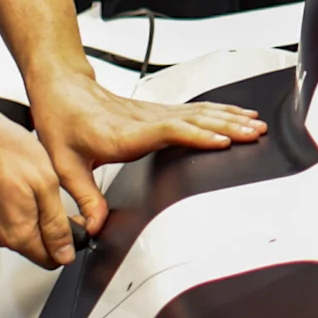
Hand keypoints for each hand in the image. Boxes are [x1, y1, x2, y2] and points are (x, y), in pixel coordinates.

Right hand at [0, 96, 81, 268]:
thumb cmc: (3, 148)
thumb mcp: (46, 183)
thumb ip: (57, 224)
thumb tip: (65, 254)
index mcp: (16, 233)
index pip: (50, 260)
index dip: (66, 243)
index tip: (70, 221)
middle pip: (32, 247)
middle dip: (45, 227)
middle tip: (48, 192)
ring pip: (14, 232)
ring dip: (26, 214)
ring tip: (24, 182)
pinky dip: (7, 205)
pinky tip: (8, 181)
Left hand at [23, 72, 269, 239]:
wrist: (62, 90)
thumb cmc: (63, 122)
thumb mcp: (65, 166)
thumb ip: (84, 198)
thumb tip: (95, 228)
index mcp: (124, 135)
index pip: (168, 131)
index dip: (197, 136)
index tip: (222, 142)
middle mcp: (143, 120)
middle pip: (193, 120)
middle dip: (227, 127)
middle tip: (253, 134)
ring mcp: (153, 113)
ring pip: (199, 113)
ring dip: (229, 118)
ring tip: (255, 125)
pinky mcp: (157, 111)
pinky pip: (195, 110)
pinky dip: (220, 111)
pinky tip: (236, 114)